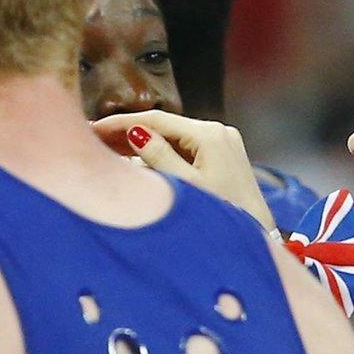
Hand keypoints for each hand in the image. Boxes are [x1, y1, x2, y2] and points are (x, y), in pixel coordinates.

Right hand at [93, 111, 275, 229]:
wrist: (260, 233)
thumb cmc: (227, 214)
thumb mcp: (186, 187)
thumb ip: (158, 157)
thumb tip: (134, 133)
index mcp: (209, 135)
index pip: (156, 121)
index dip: (121, 124)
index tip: (93, 127)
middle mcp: (217, 131)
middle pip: (163, 126)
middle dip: (128, 132)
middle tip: (94, 138)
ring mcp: (222, 142)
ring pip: (172, 136)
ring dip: (143, 142)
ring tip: (109, 148)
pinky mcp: (223, 154)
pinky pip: (184, 146)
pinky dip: (161, 151)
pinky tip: (139, 158)